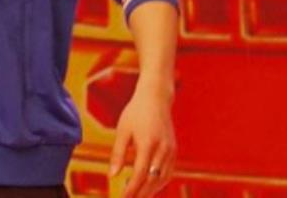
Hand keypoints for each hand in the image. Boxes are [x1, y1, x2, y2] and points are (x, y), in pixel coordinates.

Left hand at [109, 82, 175, 196]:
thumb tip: (112, 175)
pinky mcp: (174, 151)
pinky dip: (158, 182)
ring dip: (150, 191)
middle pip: (152, 180)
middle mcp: (162, 149)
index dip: (131, 189)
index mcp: (148, 143)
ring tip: (137, 196)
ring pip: (162, 179)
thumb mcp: (123, 130)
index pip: (139, 174)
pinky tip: (148, 186)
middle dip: (141, 194)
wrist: (156, 98)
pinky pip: (167, 173)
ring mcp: (171, 151)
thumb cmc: (136, 112)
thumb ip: (118, 154)